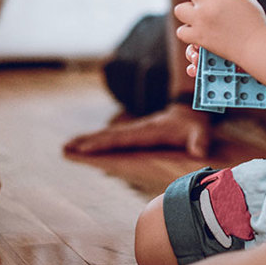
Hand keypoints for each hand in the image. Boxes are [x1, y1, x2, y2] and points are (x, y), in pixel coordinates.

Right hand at [63, 104, 214, 157]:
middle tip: (65, 147)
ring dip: (88, 140)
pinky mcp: (134, 133)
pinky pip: (113, 138)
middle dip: (88, 141)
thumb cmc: (193, 125)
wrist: (190, 112)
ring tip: (67, 146)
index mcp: (148, 131)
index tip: (85, 147)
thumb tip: (199, 152)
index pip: (122, 137)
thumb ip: (199, 140)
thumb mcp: (199, 132)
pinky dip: (98, 141)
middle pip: (109, 136)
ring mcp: (134, 130)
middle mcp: (137, 129)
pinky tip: (85, 146)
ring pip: (108, 136)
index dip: (104, 142)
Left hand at [172, 0, 265, 63]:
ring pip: (180, 9)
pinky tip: (194, 29)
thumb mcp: (251, 3)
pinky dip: (186, 30)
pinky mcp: (199, 37)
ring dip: (186, 9)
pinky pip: (181, 31)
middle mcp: (208, 4)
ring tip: (194, 12)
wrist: (255, 46)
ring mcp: (201, 21)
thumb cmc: (257, 24)